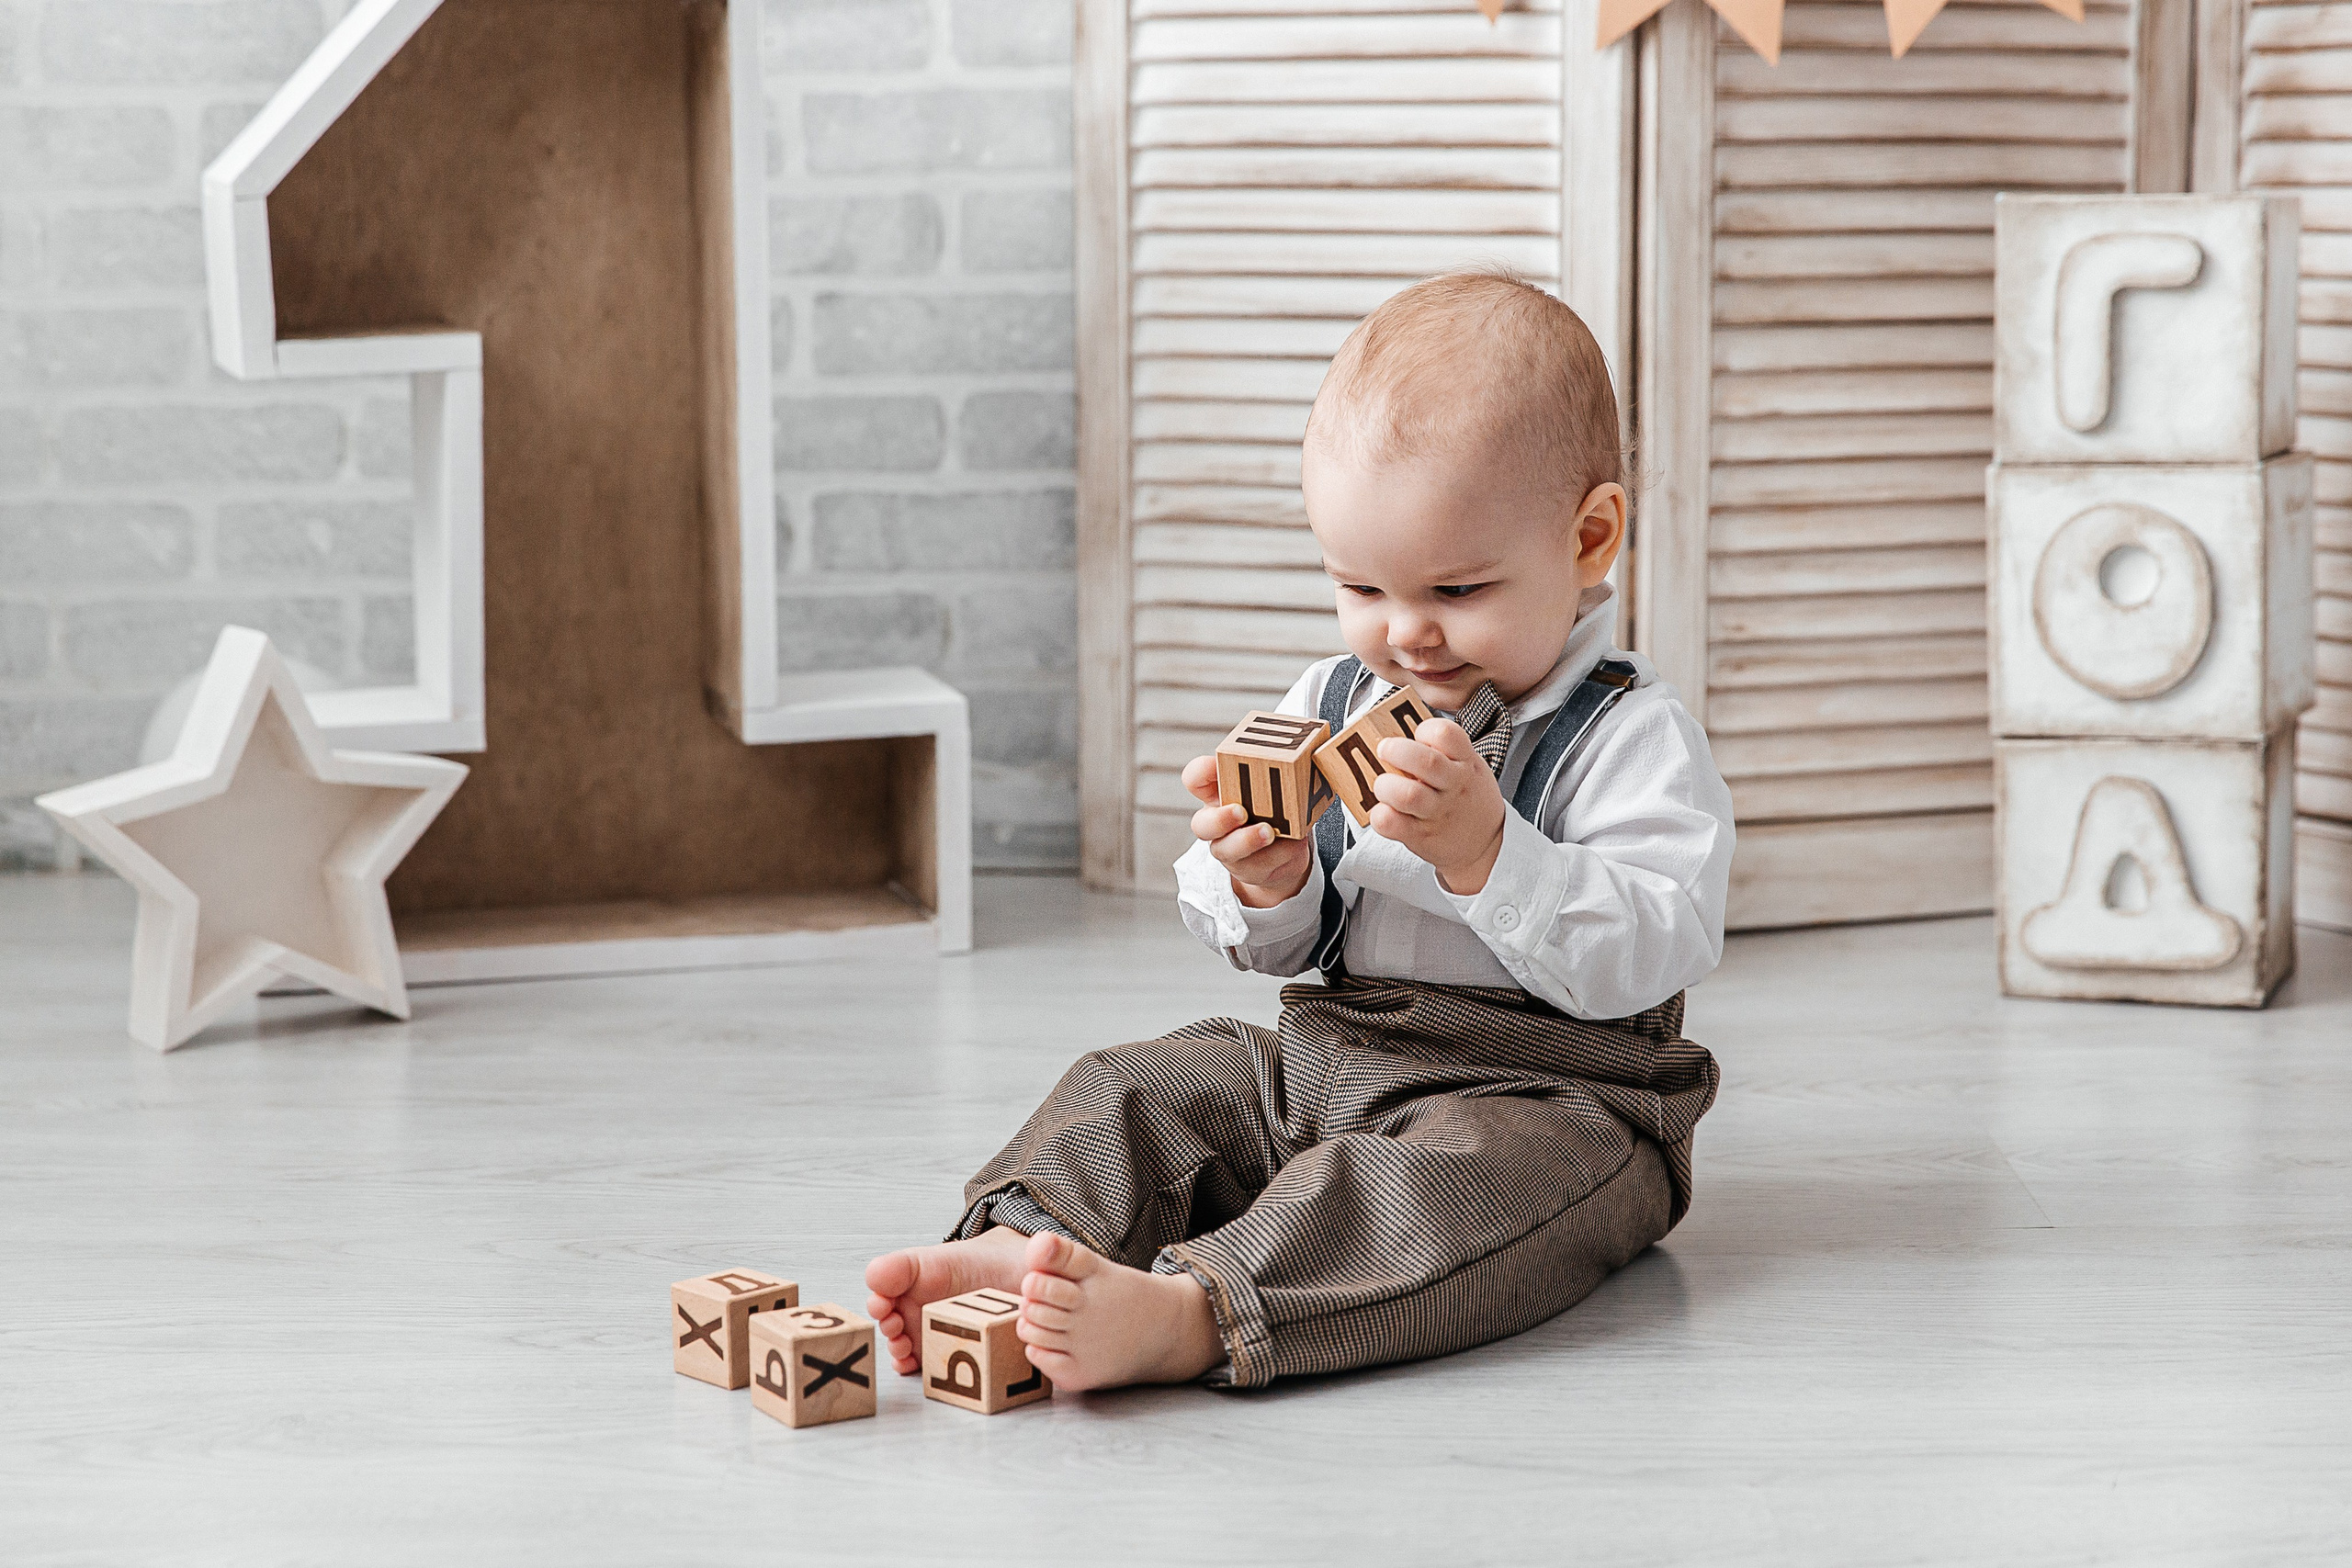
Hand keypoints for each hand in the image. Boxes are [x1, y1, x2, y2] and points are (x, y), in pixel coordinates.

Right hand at [1181, 754, 1313, 907]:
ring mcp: (1232, 851)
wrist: (1283, 851)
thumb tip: (1311, 748)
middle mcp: (1218, 824)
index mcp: (1218, 794)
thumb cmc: (1274, 809)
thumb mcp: (1274, 787)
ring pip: (1228, 851)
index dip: (1201, 772)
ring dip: (1248, 841)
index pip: (1196, 779)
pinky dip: (1281, 853)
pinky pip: (1262, 865)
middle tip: (1241, 811)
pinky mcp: (1252, 870)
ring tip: (1269, 832)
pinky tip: (1294, 844)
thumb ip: (1281, 770)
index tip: (1214, 766)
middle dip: (1221, 818)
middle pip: (1202, 824)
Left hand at [1369, 719, 1506, 894]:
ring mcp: (1438, 812)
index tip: (1417, 735)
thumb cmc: (1468, 797)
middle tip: (1385, 750)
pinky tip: (1383, 810)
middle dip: (1396, 750)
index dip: (1425, 730)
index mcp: (1466, 763)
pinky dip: (1379, 814)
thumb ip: (1443, 752)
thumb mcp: (1468, 767)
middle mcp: (1454, 786)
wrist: (1486, 844)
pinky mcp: (1420, 836)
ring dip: (1385, 785)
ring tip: (1383, 784)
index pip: (1446, 734)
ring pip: (1407, 794)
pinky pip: (1391, 823)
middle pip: (1425, 761)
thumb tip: (1397, 733)